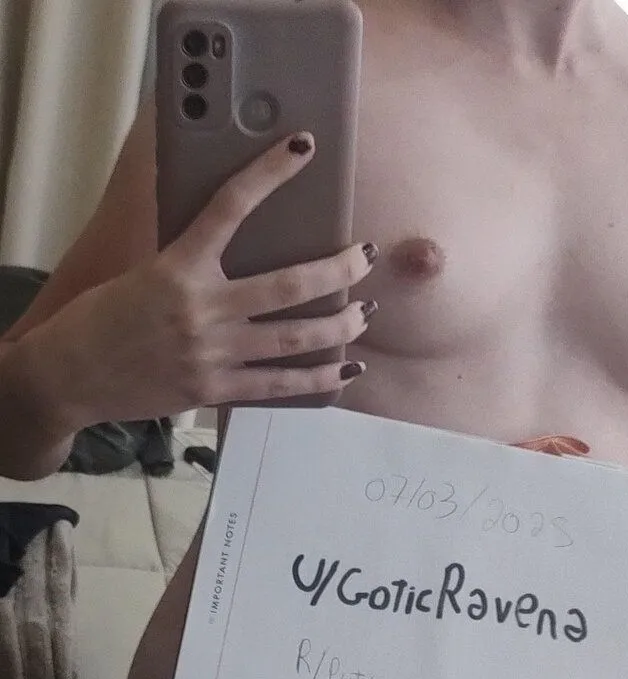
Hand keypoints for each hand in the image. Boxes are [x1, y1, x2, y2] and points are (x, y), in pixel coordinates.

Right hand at [26, 131, 376, 429]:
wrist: (68, 375)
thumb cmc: (103, 318)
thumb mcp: (144, 274)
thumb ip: (194, 265)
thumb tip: (245, 249)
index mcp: (178, 266)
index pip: (230, 206)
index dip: (270, 172)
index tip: (303, 147)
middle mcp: (201, 308)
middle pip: (289, 285)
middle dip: (339, 269)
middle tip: (366, 256)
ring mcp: (211, 353)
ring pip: (294, 338)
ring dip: (339, 325)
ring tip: (366, 313)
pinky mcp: (214, 389)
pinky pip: (278, 385)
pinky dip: (318, 379)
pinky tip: (347, 371)